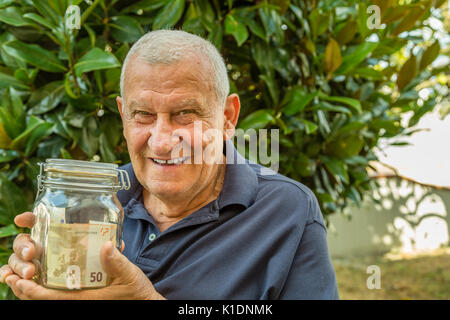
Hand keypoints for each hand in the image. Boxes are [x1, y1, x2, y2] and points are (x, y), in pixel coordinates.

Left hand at [0, 212, 164, 299]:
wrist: (145, 302)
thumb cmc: (137, 292)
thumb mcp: (129, 275)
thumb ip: (117, 262)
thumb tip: (106, 245)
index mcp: (84, 299)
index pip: (51, 298)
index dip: (31, 291)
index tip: (19, 281)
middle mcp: (78, 300)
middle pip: (43, 299)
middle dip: (23, 289)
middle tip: (11, 274)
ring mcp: (80, 298)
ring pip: (49, 297)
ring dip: (31, 288)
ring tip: (19, 275)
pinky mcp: (84, 294)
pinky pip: (59, 294)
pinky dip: (45, 287)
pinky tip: (43, 275)